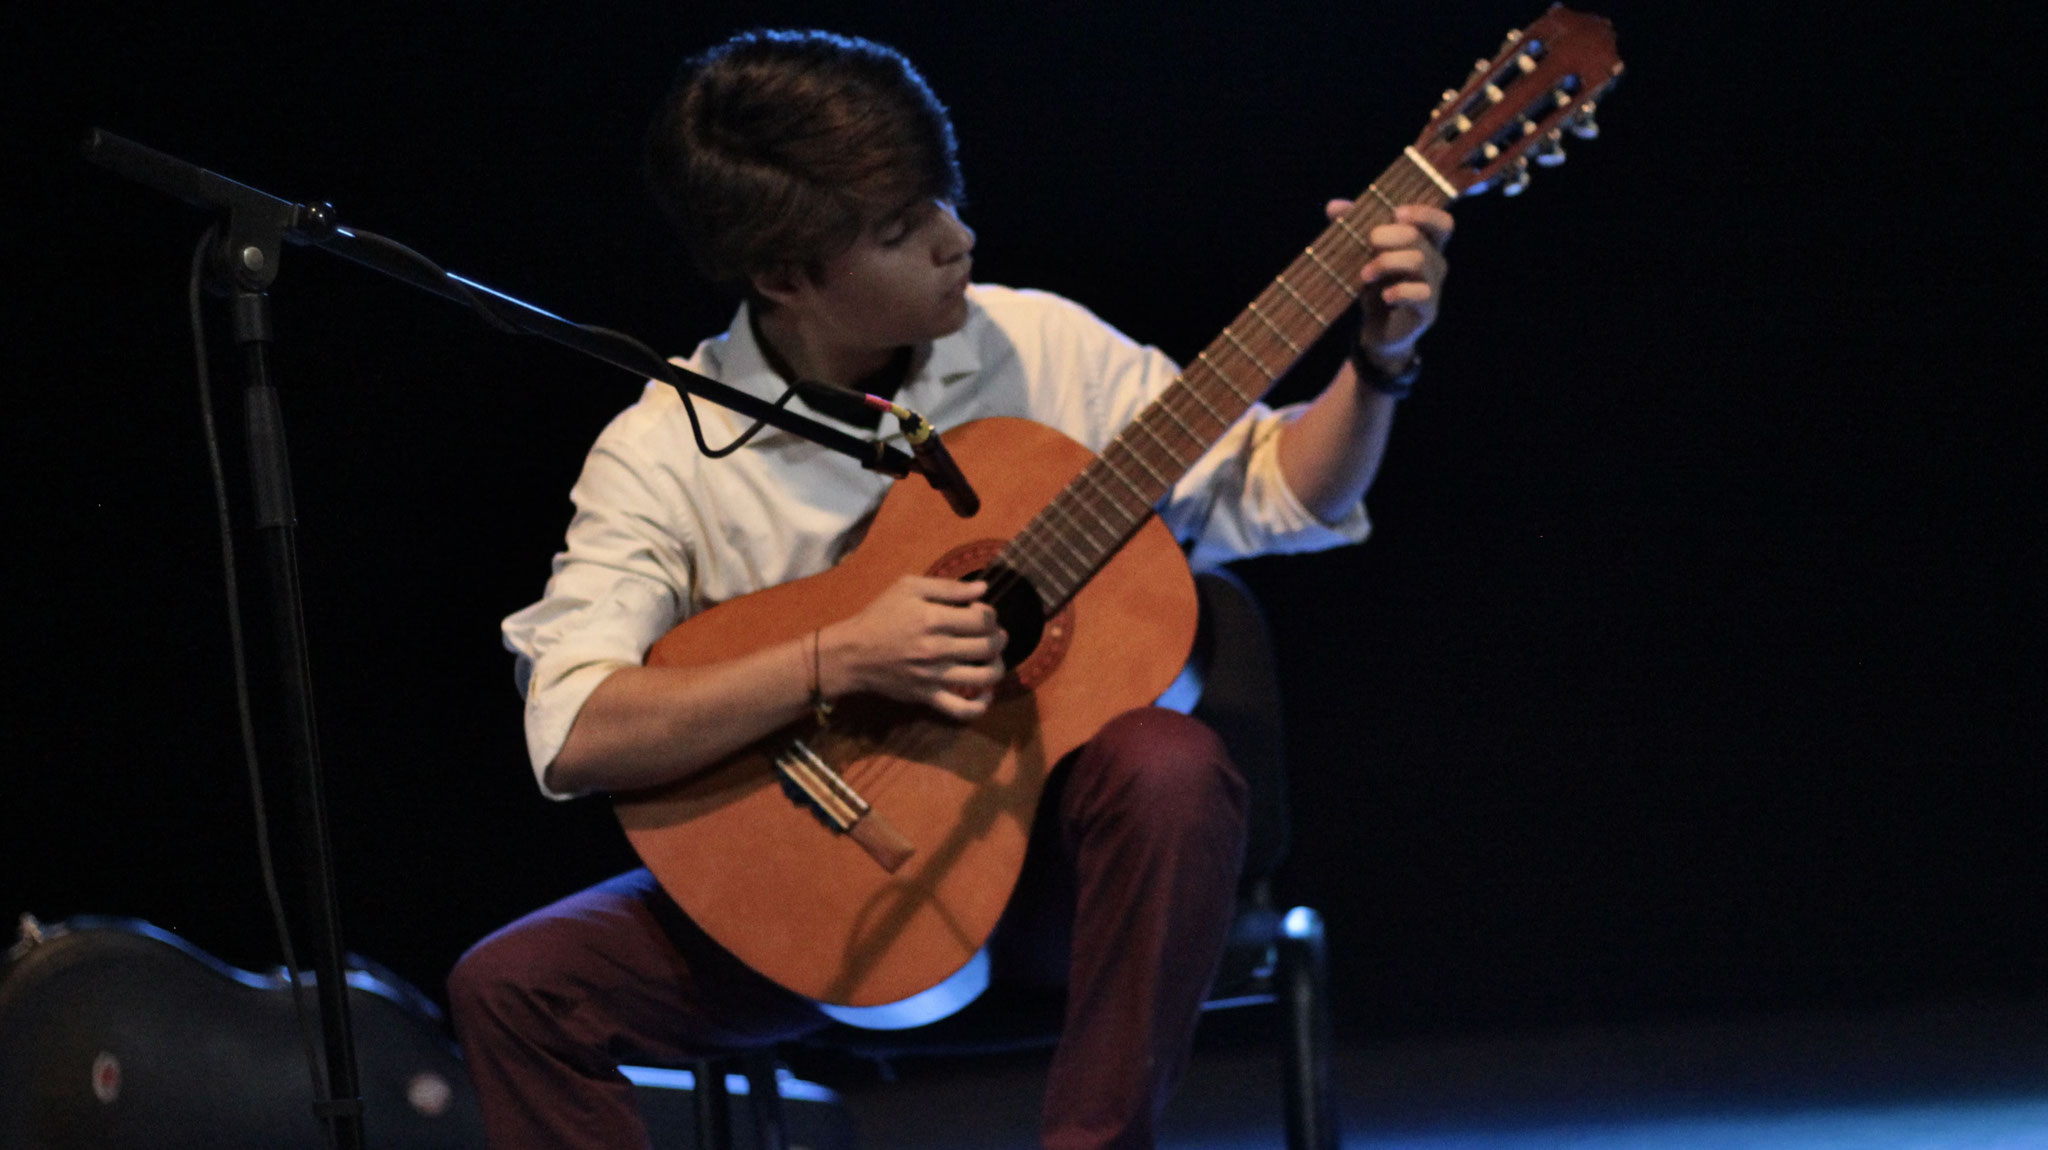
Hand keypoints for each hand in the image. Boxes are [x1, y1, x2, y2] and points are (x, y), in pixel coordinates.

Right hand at [823, 575, 1005, 720]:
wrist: (853, 654)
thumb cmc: (881, 616)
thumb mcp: (908, 588)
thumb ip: (948, 587)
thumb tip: (983, 588)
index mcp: (933, 619)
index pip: (983, 619)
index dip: (990, 614)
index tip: (982, 613)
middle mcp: (937, 649)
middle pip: (988, 646)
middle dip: (999, 637)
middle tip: (994, 634)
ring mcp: (934, 676)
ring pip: (984, 677)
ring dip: (998, 666)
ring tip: (993, 658)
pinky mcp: (928, 697)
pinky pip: (962, 710)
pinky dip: (981, 705)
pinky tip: (986, 693)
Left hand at [1323, 200, 1453, 368]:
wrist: (1377, 330)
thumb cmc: (1375, 285)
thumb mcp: (1364, 255)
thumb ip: (1353, 227)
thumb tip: (1333, 206)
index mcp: (1425, 245)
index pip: (1441, 222)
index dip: (1424, 213)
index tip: (1396, 212)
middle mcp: (1435, 263)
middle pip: (1418, 238)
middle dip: (1389, 236)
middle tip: (1369, 242)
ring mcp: (1433, 287)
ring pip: (1418, 261)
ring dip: (1386, 262)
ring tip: (1365, 274)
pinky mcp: (1427, 310)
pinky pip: (1420, 293)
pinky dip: (1399, 290)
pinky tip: (1384, 295)